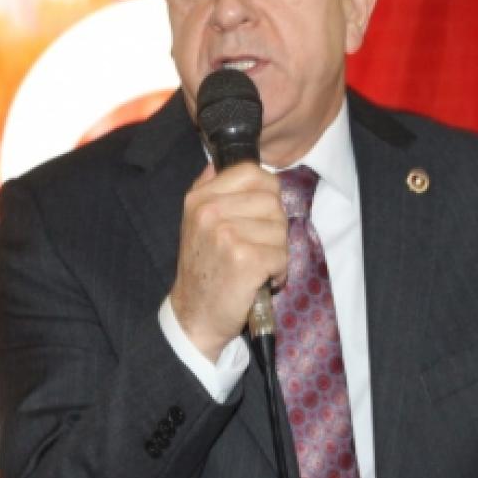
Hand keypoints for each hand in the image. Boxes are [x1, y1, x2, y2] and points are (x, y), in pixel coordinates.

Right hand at [170, 162, 287, 360]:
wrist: (194, 316)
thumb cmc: (203, 269)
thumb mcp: (195, 221)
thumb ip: (209, 188)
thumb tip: (222, 161)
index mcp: (200, 197)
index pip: (252, 172)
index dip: (267, 192)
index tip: (260, 215)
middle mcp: (210, 211)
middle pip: (272, 201)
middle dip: (273, 227)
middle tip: (256, 247)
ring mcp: (227, 234)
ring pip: (280, 229)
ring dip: (276, 252)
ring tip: (255, 265)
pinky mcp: (245, 260)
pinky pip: (282, 255)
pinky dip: (278, 272)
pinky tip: (260, 280)